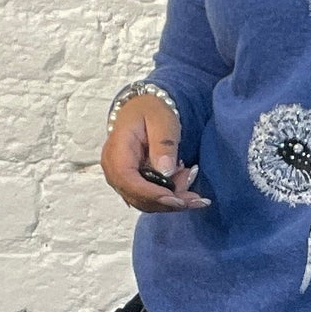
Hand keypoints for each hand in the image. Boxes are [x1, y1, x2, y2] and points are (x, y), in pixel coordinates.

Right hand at [100, 95, 210, 213]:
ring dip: (173, 200)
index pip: (128, 181)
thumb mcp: (161, 120)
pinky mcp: (134, 184)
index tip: (176, 199)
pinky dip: (170, 197)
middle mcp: (114, 170)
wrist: (144, 109)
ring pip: (146, 202)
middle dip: (169, 201)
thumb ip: (163, 144)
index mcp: (116, 152)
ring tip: (192, 179)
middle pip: (138, 197)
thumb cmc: (151, 111)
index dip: (152, 194)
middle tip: (197, 197)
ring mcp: (122, 179)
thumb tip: (165, 171)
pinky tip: (186, 184)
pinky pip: (151, 198)